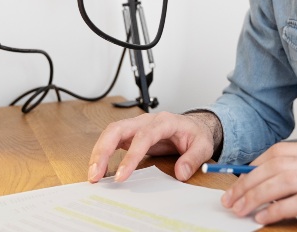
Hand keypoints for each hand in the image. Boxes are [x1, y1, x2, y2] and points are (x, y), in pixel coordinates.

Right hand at [87, 111, 221, 183]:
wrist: (194, 126)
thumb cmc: (196, 134)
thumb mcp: (203, 146)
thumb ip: (193, 158)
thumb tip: (181, 172)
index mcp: (165, 121)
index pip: (144, 135)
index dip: (131, 155)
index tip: (122, 175)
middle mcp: (147, 120)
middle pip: (119, 128)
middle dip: (104, 150)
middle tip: (95, 174)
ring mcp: (137, 125)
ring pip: (111, 132)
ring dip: (99, 152)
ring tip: (93, 175)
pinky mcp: (131, 134)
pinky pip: (112, 139)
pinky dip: (102, 152)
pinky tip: (99, 169)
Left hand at [221, 141, 296, 231]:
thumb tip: (273, 186)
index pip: (279, 151)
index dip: (254, 165)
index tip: (239, 182)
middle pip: (276, 164)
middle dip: (248, 182)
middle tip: (231, 199)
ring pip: (283, 180)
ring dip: (256, 196)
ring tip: (241, 210)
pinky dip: (276, 210)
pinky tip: (264, 218)